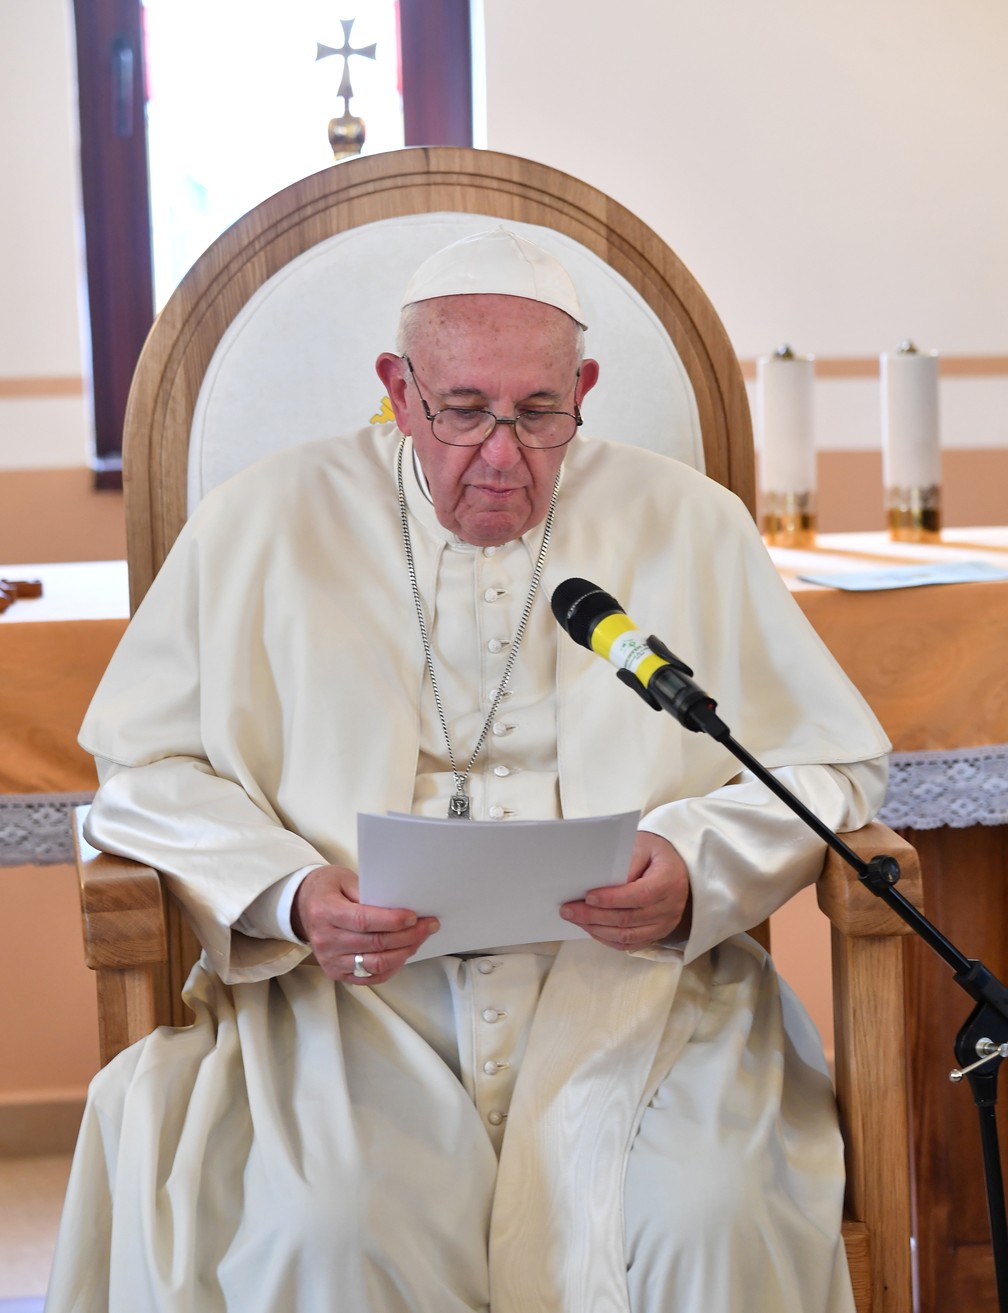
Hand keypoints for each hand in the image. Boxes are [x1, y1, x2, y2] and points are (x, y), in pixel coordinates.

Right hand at [291, 864, 439, 983]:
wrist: (302, 907)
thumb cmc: (328, 889)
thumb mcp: (344, 879)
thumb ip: (369, 891)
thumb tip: (401, 903)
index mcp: (326, 912)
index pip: (364, 921)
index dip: (392, 921)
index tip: (414, 917)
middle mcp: (325, 940)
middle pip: (374, 944)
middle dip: (407, 936)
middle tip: (428, 925)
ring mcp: (330, 960)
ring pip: (376, 964)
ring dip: (404, 952)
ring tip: (420, 939)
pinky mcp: (336, 973)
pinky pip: (370, 977)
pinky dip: (392, 967)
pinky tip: (404, 953)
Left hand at [559, 831, 690, 950]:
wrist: (674, 866)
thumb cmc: (653, 853)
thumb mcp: (642, 846)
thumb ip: (625, 863)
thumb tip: (600, 883)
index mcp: (669, 881)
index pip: (640, 895)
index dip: (613, 899)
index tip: (588, 897)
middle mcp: (670, 907)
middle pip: (629, 919)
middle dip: (595, 916)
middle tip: (568, 910)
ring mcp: (665, 925)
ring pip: (627, 936)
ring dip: (597, 929)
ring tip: (575, 919)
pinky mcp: (656, 935)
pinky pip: (629, 944)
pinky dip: (607, 938)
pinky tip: (590, 928)